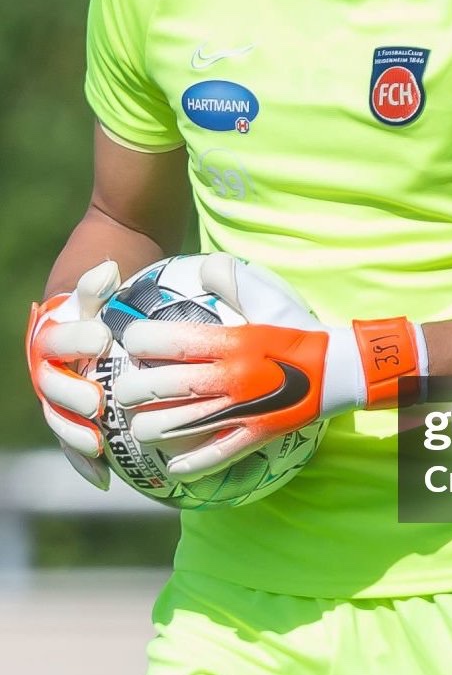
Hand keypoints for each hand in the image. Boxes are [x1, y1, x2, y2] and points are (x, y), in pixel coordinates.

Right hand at [25, 262, 119, 489]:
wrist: (96, 322)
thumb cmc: (104, 305)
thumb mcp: (100, 292)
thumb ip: (98, 286)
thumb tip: (108, 269)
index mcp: (51, 337)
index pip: (57, 340)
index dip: (75, 340)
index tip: (102, 338)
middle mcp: (46, 369)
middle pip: (51, 386)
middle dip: (72, 395)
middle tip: (98, 401)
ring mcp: (56, 397)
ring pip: (58, 419)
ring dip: (75, 434)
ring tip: (97, 444)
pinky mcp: (70, 420)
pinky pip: (73, 444)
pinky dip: (85, 462)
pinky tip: (105, 479)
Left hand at [115, 252, 427, 479]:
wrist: (338, 368)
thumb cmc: (297, 330)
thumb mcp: (267, 297)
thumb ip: (233, 279)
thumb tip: (204, 265)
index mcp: (231, 340)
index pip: (169, 340)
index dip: (139, 341)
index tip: (130, 341)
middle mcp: (230, 376)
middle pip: (163, 386)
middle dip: (132, 388)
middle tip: (124, 388)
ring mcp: (241, 409)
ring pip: (178, 425)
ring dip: (149, 427)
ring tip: (138, 425)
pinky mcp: (255, 434)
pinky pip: (217, 455)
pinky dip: (191, 463)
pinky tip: (172, 464)